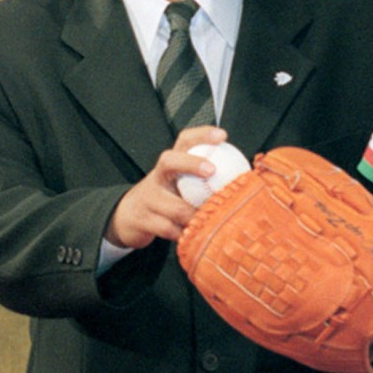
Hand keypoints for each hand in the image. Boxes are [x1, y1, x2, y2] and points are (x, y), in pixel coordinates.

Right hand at [105, 125, 226, 249]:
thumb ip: (203, 180)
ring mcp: (148, 197)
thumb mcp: (180, 184)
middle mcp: (157, 176)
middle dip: (191, 163)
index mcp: (171, 164)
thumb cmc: (166, 198)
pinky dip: (184, 234)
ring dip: (195, 215)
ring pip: (174, 206)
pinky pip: (168, 229)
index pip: (184, 140)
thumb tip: (244, 180)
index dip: (202, 135)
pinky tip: (196, 237)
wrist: (128, 217)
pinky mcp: (142, 219)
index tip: (222, 136)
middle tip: (212, 171)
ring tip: (211, 220)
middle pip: (169, 161)